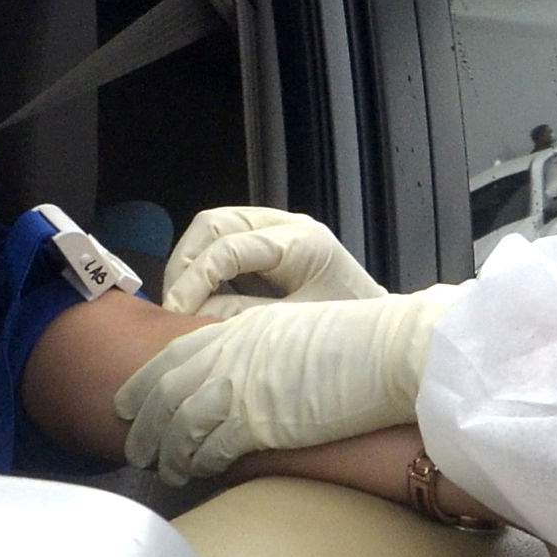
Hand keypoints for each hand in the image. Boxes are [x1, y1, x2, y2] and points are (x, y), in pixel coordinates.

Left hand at [111, 285, 450, 480]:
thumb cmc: (360, 344)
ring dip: (167, 451)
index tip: (127, 401)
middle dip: (142, 423)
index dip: (143, 381)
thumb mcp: (295, 333)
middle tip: (132, 448)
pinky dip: (199, 461)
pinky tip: (198, 472)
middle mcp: (232, 354)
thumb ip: (259, 351)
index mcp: (240, 330)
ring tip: (163, 471)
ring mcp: (243, 386)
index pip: (174, 355)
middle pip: (165, 392)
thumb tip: (242, 375)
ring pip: (181, 423)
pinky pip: (213, 446)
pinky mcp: (260, 419)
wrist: (392, 353)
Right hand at [159, 207, 383, 312]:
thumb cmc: (346, 333)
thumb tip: (191, 317)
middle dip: (185, 264)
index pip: (228, 248)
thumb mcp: (293, 330)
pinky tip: (199, 294)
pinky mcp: (271, 237)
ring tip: (180, 301)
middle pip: (214, 223)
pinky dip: (204, 262)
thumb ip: (241, 319)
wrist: (384, 332)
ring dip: (190, 261)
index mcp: (302, 244)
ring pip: (214, 225)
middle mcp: (288, 224)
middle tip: (173, 306)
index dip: (194, 281)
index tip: (176, 316)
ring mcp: (278, 226)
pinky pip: (225, 238)